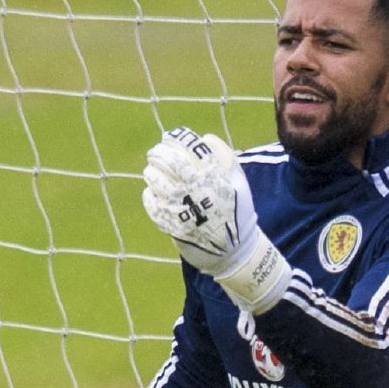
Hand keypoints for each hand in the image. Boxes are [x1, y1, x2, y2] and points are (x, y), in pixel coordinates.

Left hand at [142, 127, 289, 311]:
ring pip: (158, 181)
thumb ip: (225, 157)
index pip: (193, 148)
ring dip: (151, 172)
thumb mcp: (239, 182)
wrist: (234, 250)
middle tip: (156, 152)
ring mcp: (184, 208)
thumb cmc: (236, 211)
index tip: (170, 137)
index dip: (178, 138)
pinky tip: (152, 192)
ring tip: (151, 170)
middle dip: (159, 152)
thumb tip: (206, 137)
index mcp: (216, 177)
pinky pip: (153, 204)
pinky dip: (149, 195)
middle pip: (172, 162)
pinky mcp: (173, 225)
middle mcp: (199, 190)